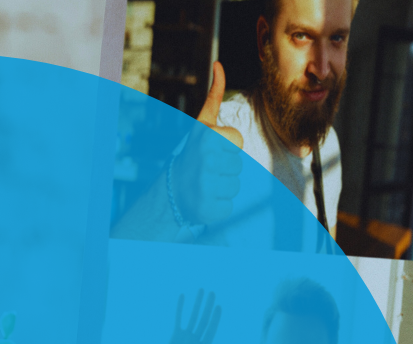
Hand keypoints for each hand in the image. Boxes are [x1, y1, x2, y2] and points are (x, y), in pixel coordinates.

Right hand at [158, 290, 223, 343]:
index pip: (210, 333)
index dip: (214, 321)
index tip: (219, 307)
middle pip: (203, 321)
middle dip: (208, 307)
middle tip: (212, 292)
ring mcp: (184, 340)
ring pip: (192, 318)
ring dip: (197, 304)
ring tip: (201, 289)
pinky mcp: (173, 339)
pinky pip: (178, 321)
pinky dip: (180, 309)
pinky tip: (183, 296)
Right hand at [170, 62, 244, 225]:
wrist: (173, 189)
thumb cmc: (194, 152)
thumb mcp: (203, 123)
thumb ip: (214, 95)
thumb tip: (219, 64)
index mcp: (208, 138)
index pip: (239, 141)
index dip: (228, 146)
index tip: (212, 148)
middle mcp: (206, 161)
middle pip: (239, 164)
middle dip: (227, 167)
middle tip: (209, 167)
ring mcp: (208, 186)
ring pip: (236, 185)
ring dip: (224, 186)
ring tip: (207, 182)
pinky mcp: (211, 209)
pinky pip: (230, 205)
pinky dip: (220, 205)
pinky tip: (206, 198)